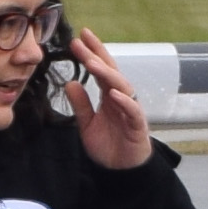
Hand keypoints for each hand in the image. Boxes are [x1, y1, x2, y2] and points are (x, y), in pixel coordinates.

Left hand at [57, 25, 154, 168]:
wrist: (121, 171)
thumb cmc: (108, 145)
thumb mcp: (87, 123)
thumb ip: (80, 104)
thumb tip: (70, 82)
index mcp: (109, 96)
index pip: (101, 69)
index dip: (91, 53)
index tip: (79, 37)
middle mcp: (121, 98)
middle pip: (110, 71)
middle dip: (97, 55)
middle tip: (82, 41)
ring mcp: (130, 109)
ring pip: (121, 86)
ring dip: (107, 74)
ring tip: (93, 62)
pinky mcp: (137, 125)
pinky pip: (132, 110)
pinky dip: (124, 101)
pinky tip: (114, 93)